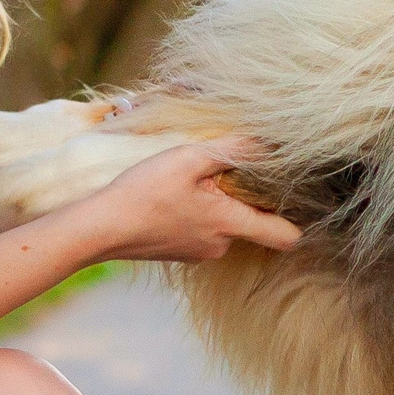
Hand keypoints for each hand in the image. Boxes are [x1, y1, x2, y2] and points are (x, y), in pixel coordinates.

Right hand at [80, 138, 301, 262]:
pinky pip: (202, 230)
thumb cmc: (143, 192)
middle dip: (242, 196)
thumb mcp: (188, 159)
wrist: (99, 228)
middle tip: (221, 170)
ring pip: (224, 224)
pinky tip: (173, 197)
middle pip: (251, 222)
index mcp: (230, 224)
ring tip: (191, 181)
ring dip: (216, 203)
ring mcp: (200, 252)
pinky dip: (196, 213)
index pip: (285, 235)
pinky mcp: (181, 253)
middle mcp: (221, 246)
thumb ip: (231, 150)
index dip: (294, 217)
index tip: (289, 194)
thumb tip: (266, 142)